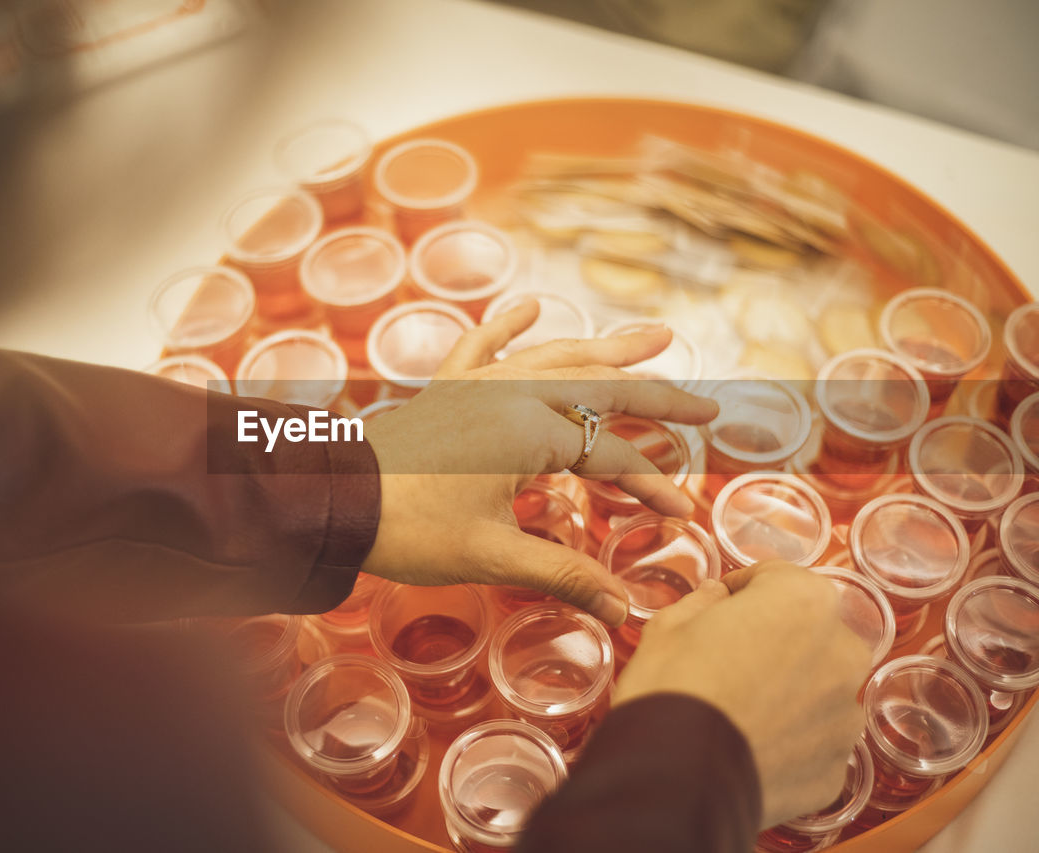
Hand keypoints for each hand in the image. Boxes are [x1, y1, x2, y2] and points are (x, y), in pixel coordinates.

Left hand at [361, 299, 717, 625]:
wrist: (335, 500)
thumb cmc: (410, 528)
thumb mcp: (491, 554)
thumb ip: (562, 575)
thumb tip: (623, 610)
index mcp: (529, 429)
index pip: (609, 455)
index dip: (651, 484)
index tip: (683, 514)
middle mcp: (511, 392)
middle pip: (601, 389)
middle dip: (658, 397)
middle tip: (708, 403)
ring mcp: (477, 384)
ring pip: (556, 356)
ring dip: (606, 348)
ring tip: (655, 335)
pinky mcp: (446, 389)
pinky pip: (482, 346)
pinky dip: (507, 327)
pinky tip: (528, 307)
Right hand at [612, 560, 870, 826]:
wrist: (675, 779)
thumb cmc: (670, 687)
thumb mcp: (668, 626)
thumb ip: (702, 601)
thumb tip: (715, 597)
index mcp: (803, 601)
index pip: (776, 578)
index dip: (741, 591)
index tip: (718, 608)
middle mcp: (841, 650)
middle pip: (809, 632)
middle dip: (776, 639)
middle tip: (729, 659)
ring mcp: (845, 713)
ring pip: (818, 687)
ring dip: (790, 689)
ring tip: (741, 709)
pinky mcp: (838, 765)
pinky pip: (814, 739)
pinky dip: (790, 739)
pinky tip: (750, 746)